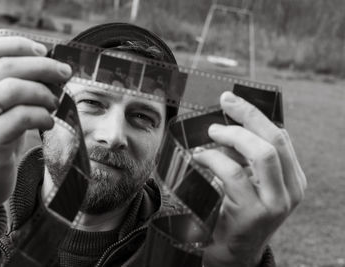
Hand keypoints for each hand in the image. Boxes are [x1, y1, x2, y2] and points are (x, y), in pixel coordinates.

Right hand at [0, 36, 71, 244]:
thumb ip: (9, 89)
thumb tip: (50, 70)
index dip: (18, 45)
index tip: (44, 51)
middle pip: (4, 67)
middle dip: (42, 67)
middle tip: (64, 73)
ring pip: (13, 89)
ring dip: (43, 93)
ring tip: (55, 103)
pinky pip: (21, 117)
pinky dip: (42, 115)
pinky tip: (48, 122)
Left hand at [193, 91, 306, 266]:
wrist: (231, 250)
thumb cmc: (236, 210)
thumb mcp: (250, 181)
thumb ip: (247, 157)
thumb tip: (228, 123)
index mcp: (292, 177)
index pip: (280, 135)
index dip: (255, 113)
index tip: (232, 99)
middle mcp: (291, 189)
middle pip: (275, 138)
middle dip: (246, 116)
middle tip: (222, 105)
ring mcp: (276, 202)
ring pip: (261, 153)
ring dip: (232, 136)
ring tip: (211, 133)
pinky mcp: (255, 213)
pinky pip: (233, 174)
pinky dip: (213, 159)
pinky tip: (200, 158)